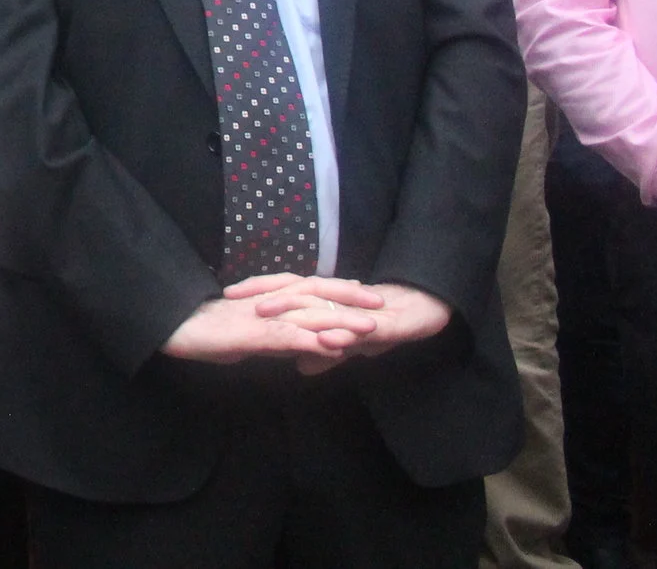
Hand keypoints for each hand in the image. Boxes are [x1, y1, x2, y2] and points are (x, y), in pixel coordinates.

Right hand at [163, 288, 372, 366]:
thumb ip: (267, 336)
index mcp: (265, 302)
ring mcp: (260, 319)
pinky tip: (334, 345)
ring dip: (340, 321)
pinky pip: (286, 337)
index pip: (306, 291)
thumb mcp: (242, 336)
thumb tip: (289, 343)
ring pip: (307, 316)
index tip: (363, 292)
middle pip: (314, 296)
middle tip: (380, 300)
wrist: (172, 327)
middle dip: (349, 299)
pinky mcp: (250, 335)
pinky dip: (312, 341)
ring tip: (371, 326)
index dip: (336, 291)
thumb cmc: (201, 332)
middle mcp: (267, 304)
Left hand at [238, 275, 448, 364]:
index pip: (288, 289)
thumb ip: (327, 353)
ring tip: (266, 313)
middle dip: (263, 292)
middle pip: (295, 289)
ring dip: (294, 309)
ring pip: (321, 305)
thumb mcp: (352, 343)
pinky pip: (357, 329)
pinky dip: (340, 334)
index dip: (259, 290)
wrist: (428, 310)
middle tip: (232, 298)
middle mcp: (339, 300)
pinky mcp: (385, 324)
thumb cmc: (387, 323)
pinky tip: (324, 340)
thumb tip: (301, 366)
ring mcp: (358, 311)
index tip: (227, 295)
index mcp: (329, 300)